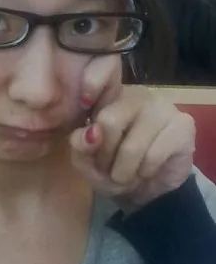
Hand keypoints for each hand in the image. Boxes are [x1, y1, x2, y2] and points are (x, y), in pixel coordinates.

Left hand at [70, 56, 195, 209]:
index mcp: (110, 96)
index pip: (100, 74)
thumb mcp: (87, 163)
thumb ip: (80, 147)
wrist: (149, 189)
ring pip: (131, 147)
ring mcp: (163, 108)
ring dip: (124, 172)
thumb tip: (91, 134)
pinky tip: (147, 171)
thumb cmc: (113, 170)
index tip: (84, 103)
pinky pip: (153, 156)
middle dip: (104, 157)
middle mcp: (137, 95)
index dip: (91, 82)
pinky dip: (144, 173)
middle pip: (108, 121)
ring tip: (127, 175)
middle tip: (108, 167)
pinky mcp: (183, 126)